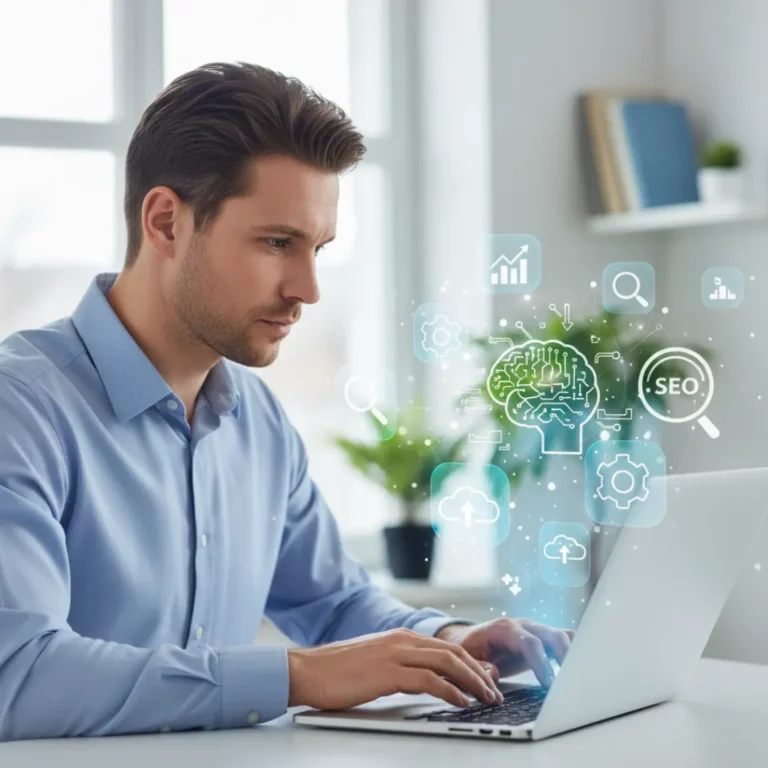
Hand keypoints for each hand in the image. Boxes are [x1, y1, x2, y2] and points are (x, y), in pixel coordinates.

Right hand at [287, 627, 504, 710]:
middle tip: (495, 692)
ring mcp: (394, 654)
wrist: (306, 670)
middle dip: (478, 673)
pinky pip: (428, 680)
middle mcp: (401, 640)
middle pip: (453, 653)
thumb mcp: (376, 664)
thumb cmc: (337, 671)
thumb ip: (402, 667)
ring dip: (472, 682)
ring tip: (486, 698)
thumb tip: (428, 681)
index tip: (487, 679)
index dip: (471, 663)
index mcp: (400, 637)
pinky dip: (449, 691)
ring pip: (446, 662)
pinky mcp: (386, 672)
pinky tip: (460, 702)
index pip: (446, 647)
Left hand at [436, 618, 574, 687]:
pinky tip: (578, 672)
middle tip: (571, 683)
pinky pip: (564, 641)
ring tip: (581, 677)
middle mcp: (524, 626)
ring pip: (563, 635)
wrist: (469, 638)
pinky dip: (574, 653)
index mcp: (505, 629)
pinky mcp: (543, 639)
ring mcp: (536, 630)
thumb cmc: (469, 649)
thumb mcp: (467, 658)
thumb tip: (493, 675)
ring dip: (574, 653)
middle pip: (552, 635)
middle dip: (565, 656)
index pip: (529, 643)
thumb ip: (479, 666)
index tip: (549, 685)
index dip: (541, 663)